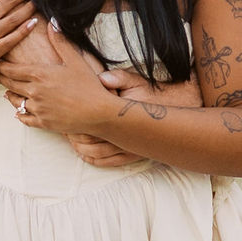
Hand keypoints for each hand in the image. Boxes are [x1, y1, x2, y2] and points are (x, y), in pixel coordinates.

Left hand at [0, 21, 119, 136]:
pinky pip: (24, 118)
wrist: (98, 112)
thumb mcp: (74, 60)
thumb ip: (60, 41)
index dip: (1, 66)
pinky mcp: (43, 122)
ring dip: (9, 96)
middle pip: (10, 84)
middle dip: (0, 78)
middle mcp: (34, 91)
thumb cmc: (88, 84)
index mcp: (39, 74)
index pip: (12, 69)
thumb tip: (52, 22)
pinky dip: (20, 114)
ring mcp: (37, 108)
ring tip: (6, 92)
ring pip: (15, 102)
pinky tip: (18, 112)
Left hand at [65, 64, 198, 162]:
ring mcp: (129, 147)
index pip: (90, 124)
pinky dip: (93, 160)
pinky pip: (109, 162)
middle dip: (74, 137)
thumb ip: (118, 78)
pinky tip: (85, 154)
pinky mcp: (133, 154)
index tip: (66, 117)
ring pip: (96, 154)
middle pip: (89, 142)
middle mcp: (124, 135)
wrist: (176, 109)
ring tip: (73, 141)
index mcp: (120, 116)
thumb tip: (102, 78)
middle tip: (66, 130)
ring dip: (81, 149)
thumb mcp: (136, 81)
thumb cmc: (152, 93)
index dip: (74, 123)